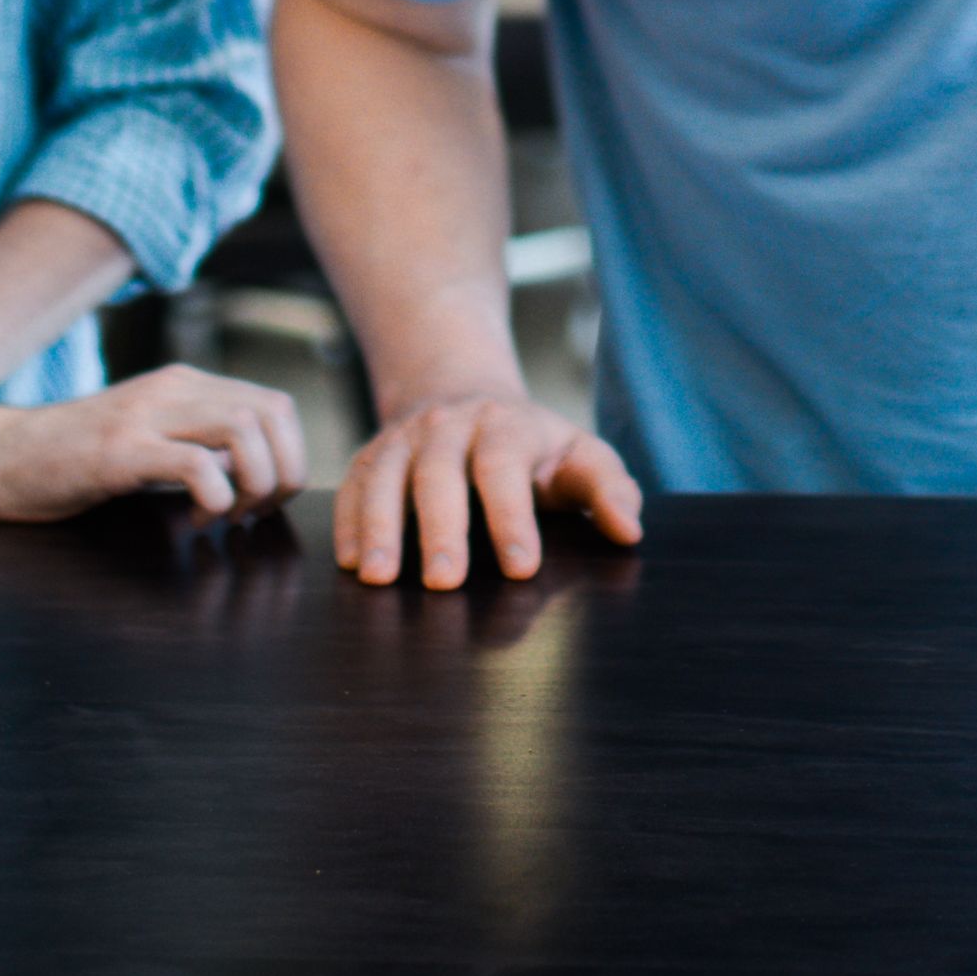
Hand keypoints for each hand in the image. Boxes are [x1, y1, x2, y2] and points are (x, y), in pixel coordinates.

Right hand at [0, 364, 309, 523]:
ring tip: (228, 518)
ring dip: (254, 483)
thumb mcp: (147, 440)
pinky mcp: (118, 450)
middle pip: (271, 412)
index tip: (266, 501)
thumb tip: (253, 476)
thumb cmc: (72, 461)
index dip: (291, 455)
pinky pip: (195, 464)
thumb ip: (196, 445)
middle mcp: (171, 389)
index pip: (275, 404)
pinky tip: (195, 525)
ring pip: (243, 428)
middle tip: (257, 513)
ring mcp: (144, 415)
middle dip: (284, 471)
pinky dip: (214, 498)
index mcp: (184, 386)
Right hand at [336, 391, 645, 587]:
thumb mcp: (579, 455)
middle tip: (444, 583)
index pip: (504, 466)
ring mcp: (404, 438)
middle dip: (441, 528)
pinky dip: (347, 521)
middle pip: (439, 471)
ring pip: (385, 475)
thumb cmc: (532, 445)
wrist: (463, 392)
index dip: (512, 516)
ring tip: (380, 577)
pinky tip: (350, 562)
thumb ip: (608, 489)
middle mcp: (448, 425)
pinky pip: (351, 485)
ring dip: (379, 526)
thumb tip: (629, 531)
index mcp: (506, 424)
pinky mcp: (370, 455)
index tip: (522, 567)